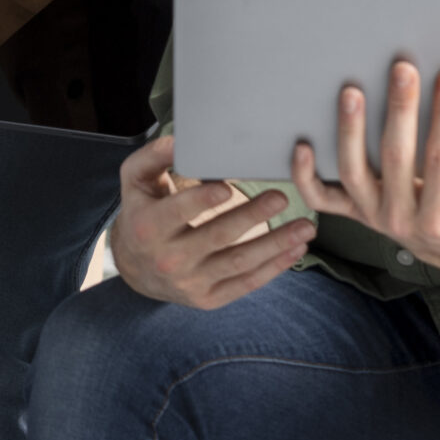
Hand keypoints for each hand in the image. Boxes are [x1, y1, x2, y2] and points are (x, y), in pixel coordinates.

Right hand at [108, 134, 314, 310]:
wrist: (135, 267)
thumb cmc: (142, 211)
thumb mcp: (135, 180)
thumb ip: (153, 157)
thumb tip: (178, 140)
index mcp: (148, 226)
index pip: (178, 212)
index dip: (202, 201)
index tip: (228, 187)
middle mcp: (169, 258)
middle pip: (217, 236)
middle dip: (252, 216)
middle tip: (281, 197)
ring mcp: (191, 282)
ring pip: (239, 262)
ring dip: (275, 244)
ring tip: (305, 227)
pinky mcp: (209, 299)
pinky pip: (246, 283)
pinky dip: (274, 267)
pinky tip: (295, 250)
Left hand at [290, 62, 439, 272]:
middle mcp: (400, 219)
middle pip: (396, 159)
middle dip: (400, 110)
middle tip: (403, 69)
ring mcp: (370, 215)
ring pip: (352, 172)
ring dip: (349, 131)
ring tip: (352, 91)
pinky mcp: (350, 210)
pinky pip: (320, 197)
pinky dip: (305, 175)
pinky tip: (302, 143)